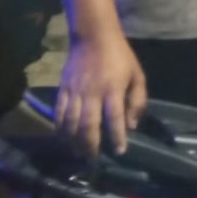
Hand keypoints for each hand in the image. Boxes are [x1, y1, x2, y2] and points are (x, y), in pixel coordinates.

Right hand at [54, 30, 147, 158]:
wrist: (93, 36)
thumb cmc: (119, 56)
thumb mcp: (137, 74)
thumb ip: (138, 100)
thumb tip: (132, 125)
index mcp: (113, 88)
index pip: (114, 118)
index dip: (117, 137)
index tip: (119, 152)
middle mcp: (92, 92)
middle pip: (88, 125)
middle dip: (91, 146)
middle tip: (94, 161)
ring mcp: (75, 91)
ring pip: (70, 123)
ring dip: (74, 142)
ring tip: (80, 153)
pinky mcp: (62, 89)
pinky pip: (58, 113)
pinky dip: (60, 128)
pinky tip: (64, 138)